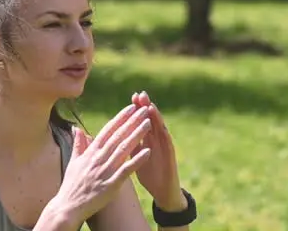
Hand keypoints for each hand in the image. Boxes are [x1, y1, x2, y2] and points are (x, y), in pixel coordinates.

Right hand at [49, 103, 152, 222]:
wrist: (68, 207)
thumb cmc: (71, 185)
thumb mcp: (73, 162)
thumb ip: (78, 144)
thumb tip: (77, 129)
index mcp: (91, 152)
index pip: (108, 130)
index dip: (120, 118)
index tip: (131, 107)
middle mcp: (98, 158)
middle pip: (118, 136)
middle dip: (132, 121)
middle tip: (144, 109)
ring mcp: (105, 171)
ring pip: (123, 149)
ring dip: (137, 135)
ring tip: (148, 123)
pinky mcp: (111, 184)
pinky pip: (126, 170)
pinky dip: (136, 160)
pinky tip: (147, 152)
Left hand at [130, 91, 183, 211]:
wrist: (162, 193)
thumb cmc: (149, 174)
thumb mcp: (135, 157)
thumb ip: (129, 144)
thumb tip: (117, 132)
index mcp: (148, 140)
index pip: (143, 121)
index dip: (138, 109)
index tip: (132, 96)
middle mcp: (157, 141)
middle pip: (152, 121)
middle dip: (146, 107)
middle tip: (141, 94)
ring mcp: (165, 148)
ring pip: (160, 130)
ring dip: (156, 118)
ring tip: (150, 106)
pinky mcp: (170, 158)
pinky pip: (168, 146)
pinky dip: (165, 136)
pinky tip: (163, 129)